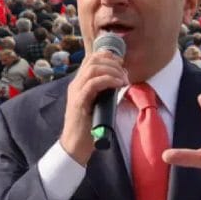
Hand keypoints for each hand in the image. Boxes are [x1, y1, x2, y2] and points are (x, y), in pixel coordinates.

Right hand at [59, 49, 128, 164]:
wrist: (75, 143)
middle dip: (112, 63)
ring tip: (123, 80)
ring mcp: (76, 92)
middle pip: (93, 61)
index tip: (121, 63)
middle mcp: (76, 85)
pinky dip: (108, 80)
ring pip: (92, 70)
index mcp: (80, 83)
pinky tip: (118, 84)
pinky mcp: (79, 102)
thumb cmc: (89, 124)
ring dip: (112, 71)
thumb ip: (106, 90)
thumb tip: (121, 80)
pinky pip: (93, 84)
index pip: (90, 59)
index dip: (107, 56)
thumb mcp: (99, 102)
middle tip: (125, 74)